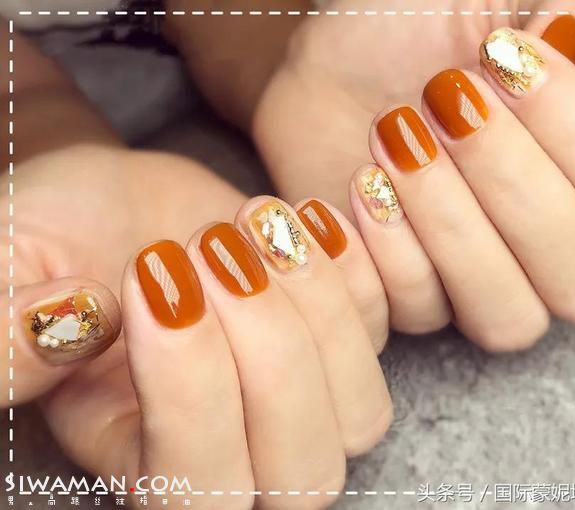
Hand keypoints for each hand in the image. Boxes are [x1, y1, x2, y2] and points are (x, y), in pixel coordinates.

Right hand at [0, 27, 391, 509]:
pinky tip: (303, 214)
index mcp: (143, 462)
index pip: (199, 489)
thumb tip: (65, 322)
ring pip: (360, 410)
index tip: (157, 275)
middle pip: (302, 470)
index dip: (192, 388)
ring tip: (255, 221)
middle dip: (270, 351)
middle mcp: (235, 450)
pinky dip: (359, 270)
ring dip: (319, 307)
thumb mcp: (3, 272)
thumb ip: (6, 333)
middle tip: (212, 249)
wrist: (114, 206)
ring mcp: (298, 398)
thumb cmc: (51, 245)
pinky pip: (388, 330)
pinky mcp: (335, 338)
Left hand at [249, 1, 574, 346]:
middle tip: (442, 98)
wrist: (322, 73)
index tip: (503, 57)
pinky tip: (362, 184)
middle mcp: (540, 251)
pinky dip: (391, 252)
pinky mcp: (405, 297)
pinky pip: (419, 314)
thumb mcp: (490, 0)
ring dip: (452, 225)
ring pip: (507, 317)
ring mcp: (472, 283)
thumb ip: (568, 12)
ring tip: (395, 139)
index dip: (574, 134)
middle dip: (511, 184)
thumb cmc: (406, 36)